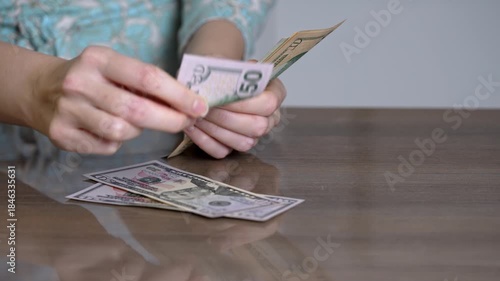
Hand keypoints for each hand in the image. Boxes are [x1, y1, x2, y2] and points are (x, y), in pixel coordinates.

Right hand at [29, 46, 207, 154]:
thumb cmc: (92, 79)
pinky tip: (109, 129)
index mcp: (99, 59)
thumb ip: (145, 84)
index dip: (179, 95)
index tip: (200, 106)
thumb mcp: (114, 68)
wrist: (39, 89)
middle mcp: (80, 83)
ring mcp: (68, 110)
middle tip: (187, 122)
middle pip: (138, 110)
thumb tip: (188, 105)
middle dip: (170, 120)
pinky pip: (107, 147)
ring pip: (123, 131)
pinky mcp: (62, 135)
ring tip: (134, 121)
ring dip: (138, 130)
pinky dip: (117, 142)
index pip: (148, 77)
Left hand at [184, 78, 286, 157]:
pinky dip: (205, 140)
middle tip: (205, 107)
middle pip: (257, 126)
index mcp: (275, 93)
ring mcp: (254, 135)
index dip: (245, 102)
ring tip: (196, 116)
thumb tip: (211, 80)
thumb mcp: (224, 61)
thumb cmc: (222, 71)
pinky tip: (192, 127)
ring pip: (242, 143)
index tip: (222, 96)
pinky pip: (223, 151)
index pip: (269, 103)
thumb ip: (223, 68)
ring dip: (216, 130)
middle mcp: (270, 118)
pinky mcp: (235, 147)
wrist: (213, 81)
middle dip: (227, 118)